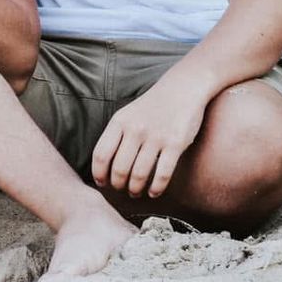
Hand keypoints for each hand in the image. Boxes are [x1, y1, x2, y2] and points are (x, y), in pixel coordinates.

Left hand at [90, 82, 206, 197]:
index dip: (99, 173)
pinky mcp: (176, 144)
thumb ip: (115, 135)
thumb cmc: (151, 107)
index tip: (102, 183)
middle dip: (118, 185)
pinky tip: (154, 192)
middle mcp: (135, 130)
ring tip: (135, 192)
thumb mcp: (127, 115)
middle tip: (121, 190)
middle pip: (119, 168)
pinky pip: (163, 173)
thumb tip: (103, 165)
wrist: (182, 89)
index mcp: (119, 122)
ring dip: (135, 189)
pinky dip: (156, 188)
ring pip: (139, 174)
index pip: (101, 154)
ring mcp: (156, 137)